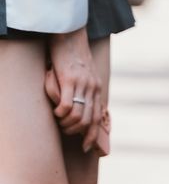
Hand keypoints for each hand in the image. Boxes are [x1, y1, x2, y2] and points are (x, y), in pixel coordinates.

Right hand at [47, 28, 103, 152]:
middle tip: (65, 131)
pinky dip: (61, 112)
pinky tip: (56, 112)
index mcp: (97, 88)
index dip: (93, 135)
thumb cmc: (73, 56)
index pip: (98, 118)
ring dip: (67, 123)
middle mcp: (93, 88)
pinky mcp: (69, 80)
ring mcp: (82, 84)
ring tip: (59, 122)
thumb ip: (85, 89)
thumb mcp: (85, 74)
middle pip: (89, 120)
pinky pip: (67, 104)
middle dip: (77, 131)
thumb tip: (82, 104)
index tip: (86, 147)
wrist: (70, 36)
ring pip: (78, 115)